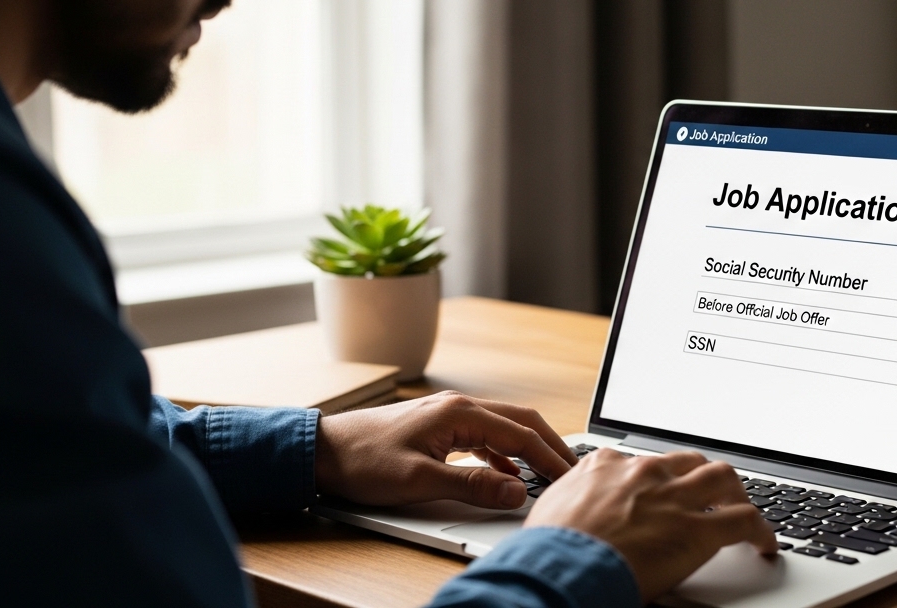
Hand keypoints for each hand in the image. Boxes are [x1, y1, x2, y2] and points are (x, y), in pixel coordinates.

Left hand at [314, 391, 576, 508]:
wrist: (324, 451)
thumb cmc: (364, 461)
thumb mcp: (420, 481)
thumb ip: (472, 486)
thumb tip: (515, 490)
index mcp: (459, 413)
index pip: (521, 434)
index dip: (550, 458)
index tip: (570, 478)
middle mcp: (458, 406)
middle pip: (520, 421)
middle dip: (550, 445)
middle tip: (573, 469)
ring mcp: (448, 414)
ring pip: (503, 426)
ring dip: (528, 448)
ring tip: (548, 471)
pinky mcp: (438, 426)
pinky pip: (484, 435)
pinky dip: (503, 452)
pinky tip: (506, 472)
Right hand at [524, 449, 777, 602]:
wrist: (561, 567)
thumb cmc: (550, 548)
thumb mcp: (553, 507)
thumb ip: (574, 497)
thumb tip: (572, 506)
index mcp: (607, 465)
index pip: (644, 461)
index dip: (659, 477)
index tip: (663, 490)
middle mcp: (645, 472)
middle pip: (689, 459)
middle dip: (703, 476)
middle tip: (711, 495)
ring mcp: (674, 498)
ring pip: (723, 476)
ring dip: (736, 493)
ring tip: (741, 509)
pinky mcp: (697, 530)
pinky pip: (744, 520)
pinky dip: (761, 531)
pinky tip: (764, 544)